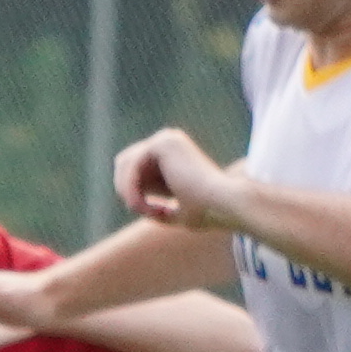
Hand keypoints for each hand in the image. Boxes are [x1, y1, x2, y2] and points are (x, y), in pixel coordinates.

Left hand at [117, 126, 240, 231]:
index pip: (135, 168)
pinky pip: (131, 166)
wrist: (226, 204)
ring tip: (146, 210)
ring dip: (129, 191)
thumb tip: (133, 204)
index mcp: (173, 153)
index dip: (134, 192)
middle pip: (124, 163)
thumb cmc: (207, 212)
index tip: (152, 213)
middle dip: (127, 189)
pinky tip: (143, 205)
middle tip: (143, 211)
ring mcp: (165, 138)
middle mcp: (168, 140)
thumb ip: (157, 206)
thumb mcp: (176, 212)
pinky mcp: (162, 142)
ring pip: (124, 164)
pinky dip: (132, 188)